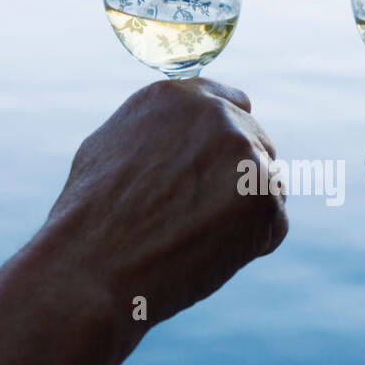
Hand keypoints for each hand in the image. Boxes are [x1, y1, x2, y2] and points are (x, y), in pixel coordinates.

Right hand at [45, 77, 287, 328]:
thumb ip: (159, 132)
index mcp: (178, 97)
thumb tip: (187, 133)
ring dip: (244, 215)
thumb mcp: (111, 148)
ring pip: (269, 186)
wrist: (92, 267)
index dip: (230, 140)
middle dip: (238, 182)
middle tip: (197, 220)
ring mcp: (244, 153)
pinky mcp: (263, 196)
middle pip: (258, 146)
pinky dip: (250, 246)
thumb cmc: (90, 220)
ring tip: (192, 238)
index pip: (232, 103)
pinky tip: (206, 254)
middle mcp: (216, 115)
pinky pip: (273, 224)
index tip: (224, 166)